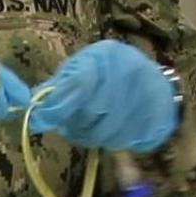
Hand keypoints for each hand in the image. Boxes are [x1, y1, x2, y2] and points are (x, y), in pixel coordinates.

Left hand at [28, 40, 177, 152]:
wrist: (148, 78)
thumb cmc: (104, 74)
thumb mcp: (79, 71)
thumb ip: (57, 90)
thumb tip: (36, 114)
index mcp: (105, 54)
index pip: (78, 84)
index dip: (57, 108)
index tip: (41, 122)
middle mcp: (129, 68)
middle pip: (95, 110)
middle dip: (77, 126)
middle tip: (69, 130)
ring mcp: (148, 90)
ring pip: (112, 129)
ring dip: (93, 137)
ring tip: (87, 132)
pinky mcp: (159, 112)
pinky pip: (130, 138)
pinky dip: (114, 142)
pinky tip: (108, 135)